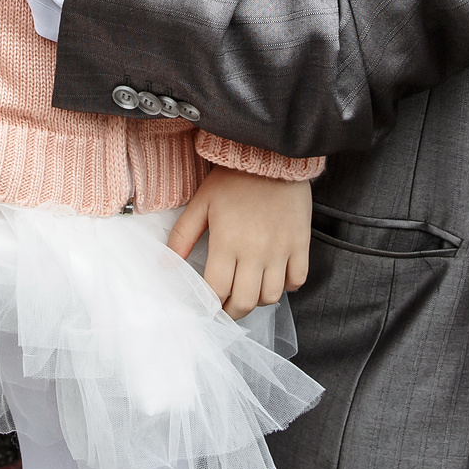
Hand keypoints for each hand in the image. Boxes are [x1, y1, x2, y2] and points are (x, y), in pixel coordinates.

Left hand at [167, 169, 310, 321]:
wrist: (271, 156)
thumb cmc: (233, 179)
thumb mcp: (201, 203)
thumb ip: (182, 236)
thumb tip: (167, 267)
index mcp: (227, 242)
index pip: (217, 290)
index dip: (210, 304)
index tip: (206, 307)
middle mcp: (255, 251)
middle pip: (245, 301)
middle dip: (231, 311)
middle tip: (225, 307)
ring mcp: (281, 250)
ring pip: (271, 296)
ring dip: (258, 300)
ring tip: (248, 291)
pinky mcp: (301, 244)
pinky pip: (298, 280)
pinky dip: (286, 286)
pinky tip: (274, 277)